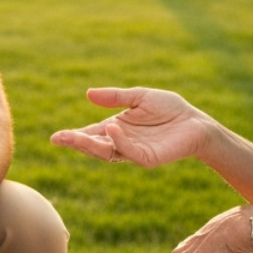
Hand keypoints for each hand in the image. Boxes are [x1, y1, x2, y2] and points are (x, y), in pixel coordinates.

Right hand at [49, 87, 207, 167]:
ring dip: (92, 145)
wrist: (196, 122)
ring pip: (107, 153)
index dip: (74, 136)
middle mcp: (122, 142)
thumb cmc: (170, 109)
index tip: (56, 137)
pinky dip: (119, 141)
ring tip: (77, 136)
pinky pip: (130, 152)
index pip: (91, 134)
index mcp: (117, 128)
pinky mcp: (148, 158)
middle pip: (94, 146)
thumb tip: (88, 94)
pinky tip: (112, 129)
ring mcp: (134, 152)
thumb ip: (116, 96)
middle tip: (58, 139)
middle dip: (76, 143)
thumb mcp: (139, 96)